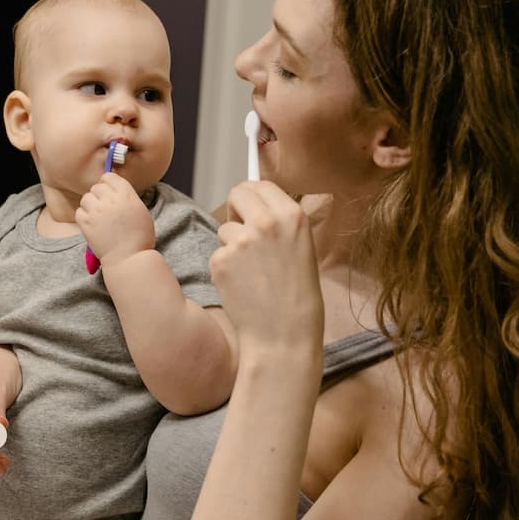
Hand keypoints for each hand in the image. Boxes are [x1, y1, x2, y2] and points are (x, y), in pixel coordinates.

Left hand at [76, 172, 154, 265]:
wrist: (129, 257)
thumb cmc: (139, 236)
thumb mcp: (140, 209)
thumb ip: (126, 196)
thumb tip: (113, 189)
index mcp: (126, 194)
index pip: (109, 177)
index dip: (108, 183)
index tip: (109, 191)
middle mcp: (110, 200)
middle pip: (96, 187)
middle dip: (99, 195)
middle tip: (105, 207)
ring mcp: (96, 211)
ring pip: (86, 198)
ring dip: (91, 205)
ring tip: (98, 216)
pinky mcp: (86, 223)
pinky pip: (79, 211)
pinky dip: (84, 216)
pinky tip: (93, 224)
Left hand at [210, 181, 323, 354]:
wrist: (285, 335)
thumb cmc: (296, 296)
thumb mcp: (301, 248)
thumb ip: (279, 223)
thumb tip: (254, 203)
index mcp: (293, 215)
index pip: (261, 185)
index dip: (252, 197)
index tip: (249, 207)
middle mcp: (267, 222)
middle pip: (238, 193)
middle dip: (236, 209)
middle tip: (243, 233)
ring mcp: (241, 240)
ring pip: (225, 228)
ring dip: (231, 245)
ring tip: (252, 273)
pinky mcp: (221, 260)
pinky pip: (217, 254)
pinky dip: (224, 268)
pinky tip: (242, 286)